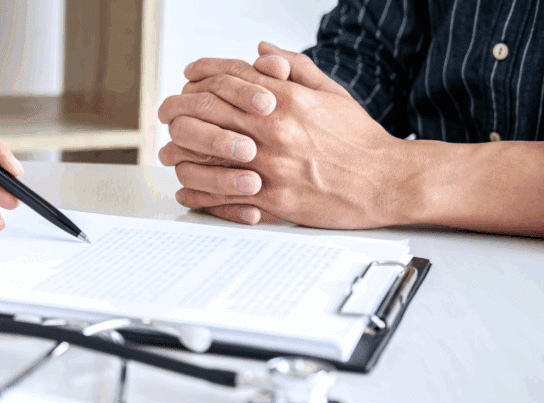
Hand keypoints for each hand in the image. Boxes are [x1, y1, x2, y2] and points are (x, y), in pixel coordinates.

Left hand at [158, 42, 412, 228]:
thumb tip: (261, 52)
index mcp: (286, 99)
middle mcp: (273, 128)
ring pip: (205, 153)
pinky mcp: (272, 198)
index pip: (228, 77)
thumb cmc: (359, 139)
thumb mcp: (331, 93)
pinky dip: (198, 191)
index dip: (200, 74)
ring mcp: (270, 164)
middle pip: (205, 111)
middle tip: (166, 113)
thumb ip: (294, 68)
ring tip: (170, 151)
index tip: (188, 78)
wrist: (388, 181)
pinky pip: (221, 194)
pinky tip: (187, 189)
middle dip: (178, 109)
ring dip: (180, 151)